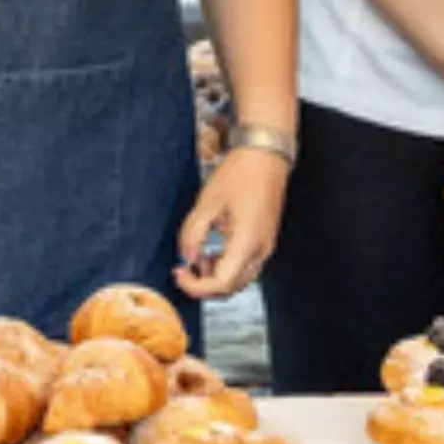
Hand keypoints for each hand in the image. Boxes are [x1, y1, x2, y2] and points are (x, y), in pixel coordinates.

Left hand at [174, 147, 289, 299]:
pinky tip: (212, 251)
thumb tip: (185, 258)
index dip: (196, 286)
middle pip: (232, 288)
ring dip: (215, 277)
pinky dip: (226, 267)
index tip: (178, 272)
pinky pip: (245, 267)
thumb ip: (192, 235)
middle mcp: (261, 251)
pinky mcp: (264, 241)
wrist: (265, 156)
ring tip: (197, 257)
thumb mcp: (206, 203)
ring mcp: (265, 247)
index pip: (221, 283)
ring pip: (239, 280)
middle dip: (204, 284)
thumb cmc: (239, 174)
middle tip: (183, 269)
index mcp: (247, 242)